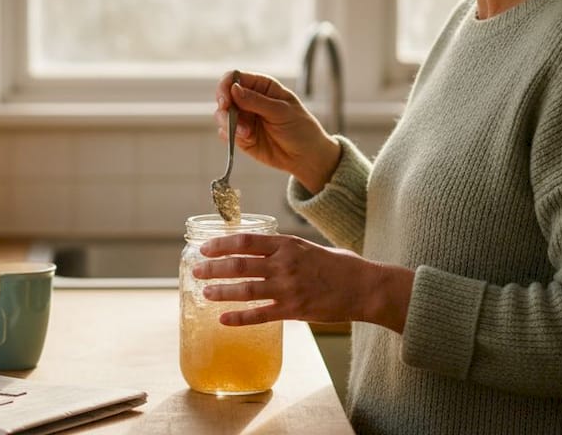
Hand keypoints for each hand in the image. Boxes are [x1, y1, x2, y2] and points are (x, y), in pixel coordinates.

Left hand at [193, 234, 414, 332]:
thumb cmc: (341, 266)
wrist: (365, 287)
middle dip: (213, 267)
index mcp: (288, 244)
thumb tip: (265, 250)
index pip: (246, 241)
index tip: (204, 247)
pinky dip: (239, 318)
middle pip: (239, 264)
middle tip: (196, 270)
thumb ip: (287, 249)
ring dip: (221, 291)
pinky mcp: (294, 310)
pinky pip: (260, 314)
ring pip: (245, 289)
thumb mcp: (311, 247)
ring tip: (205, 292)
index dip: (221, 244)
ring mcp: (288, 287)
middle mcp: (284, 264)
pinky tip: (224, 319)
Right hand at [214, 70, 340, 192]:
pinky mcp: (241, 136)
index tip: (225, 100)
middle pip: (224, 96)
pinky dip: (230, 136)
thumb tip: (233, 89)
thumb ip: (257, 101)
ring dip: (229, 124)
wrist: (306, 156)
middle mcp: (250, 99)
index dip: (226, 86)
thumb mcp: (282, 112)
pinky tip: (246, 139)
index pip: (235, 77)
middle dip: (224, 108)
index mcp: (262, 86)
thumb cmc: (300, 128)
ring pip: (222, 115)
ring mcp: (244, 118)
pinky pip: (225, 132)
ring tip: (247, 134)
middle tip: (230, 118)